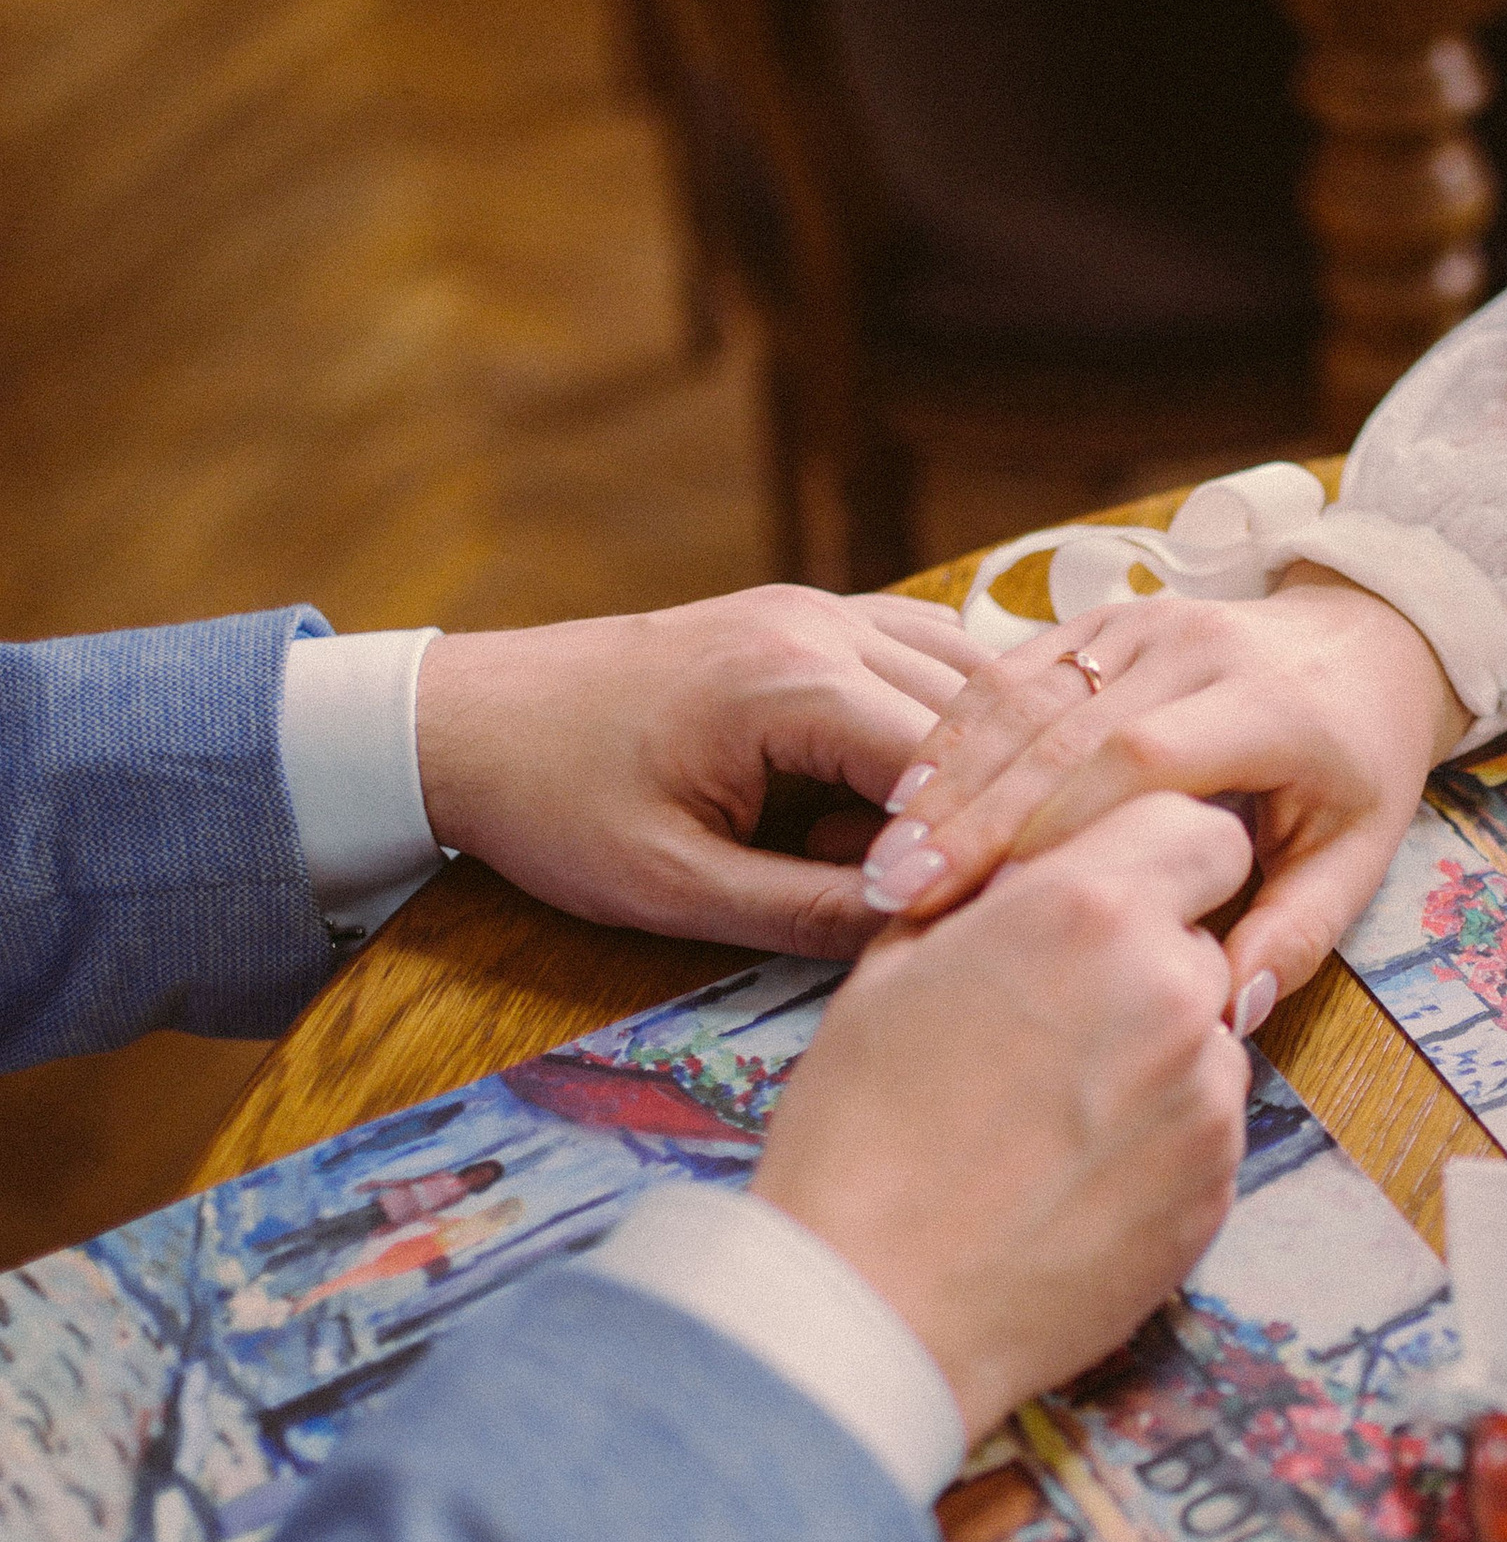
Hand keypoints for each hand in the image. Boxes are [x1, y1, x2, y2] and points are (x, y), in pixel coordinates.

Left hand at [414, 587, 991, 953]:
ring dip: (991, 761)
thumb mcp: (675, 888)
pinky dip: (959, 723)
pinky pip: (929, 656)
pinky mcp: (812, 617)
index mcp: (792, 682)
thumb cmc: (554, 805)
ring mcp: (823, 608)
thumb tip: (924, 933)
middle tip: (1005, 896)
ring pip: (976, 674)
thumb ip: (805, 913)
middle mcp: (824, 622)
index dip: (989, 848)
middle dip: (1007, 804)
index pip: (953, 764)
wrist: (464, 719)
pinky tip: (949, 794)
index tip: (999, 923)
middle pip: (986, 712)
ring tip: (970, 853)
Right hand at [754, 793, 1253, 1436]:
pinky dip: (1156, 1133)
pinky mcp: (1219, 1185)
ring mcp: (1206, 1095)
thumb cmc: (861, 1133)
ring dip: (1152, 1048)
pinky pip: (1205, 1125)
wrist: (877, 1303)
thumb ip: (992, 897)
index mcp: (1088, 911)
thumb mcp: (894, 970)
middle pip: (1202, 934)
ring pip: (1207, 1033)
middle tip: (1057, 1009)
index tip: (1115, 888)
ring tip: (1047, 1106)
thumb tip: (1036, 870)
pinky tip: (1069, 1167)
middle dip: (1146, 954)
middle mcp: (1172, 990)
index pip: (1196, 827)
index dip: (1156, 854)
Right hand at [840, 579, 1465, 1024]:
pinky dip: (953, 734)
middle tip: (904, 895)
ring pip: (1022, 696)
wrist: (1367, 645)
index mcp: (1267, 705)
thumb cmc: (1357, 767)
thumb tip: (1229, 1012)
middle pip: (1062, 730)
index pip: (1141, 758)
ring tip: (889, 860)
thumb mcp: (1357, 854)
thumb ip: (1296, 932)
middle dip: (977, 816)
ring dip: (948, 778)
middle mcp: (1196, 647)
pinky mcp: (1100, 620)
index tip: (990, 906)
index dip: (1055, 828)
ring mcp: (1141, 622)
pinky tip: (906, 800)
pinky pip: (1011, 669)